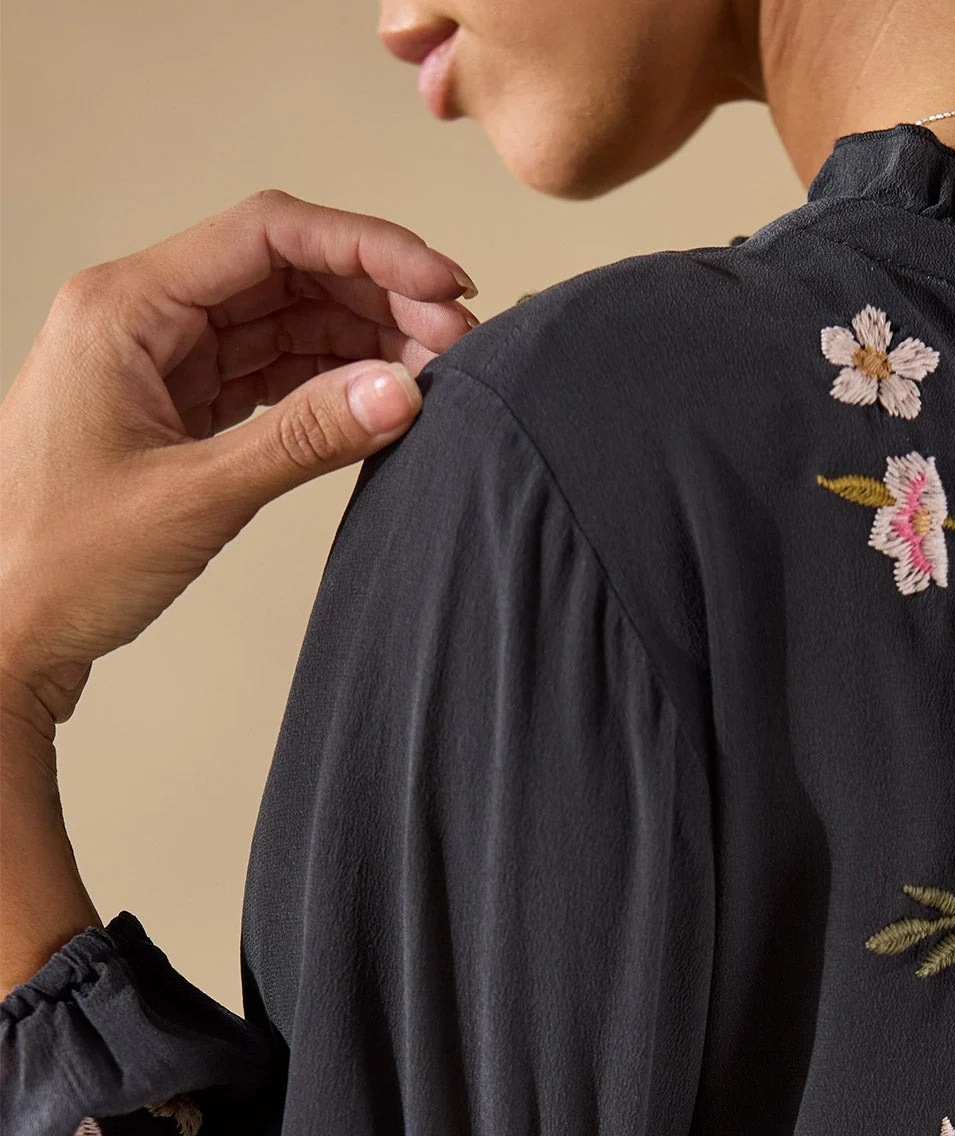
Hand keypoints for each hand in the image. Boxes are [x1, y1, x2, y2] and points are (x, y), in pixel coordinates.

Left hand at [0, 192, 475, 991]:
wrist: (5, 629)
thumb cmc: (60, 560)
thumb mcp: (196, 496)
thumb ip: (305, 437)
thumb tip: (402, 390)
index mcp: (123, 308)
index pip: (266, 236)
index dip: (368, 250)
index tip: (444, 283)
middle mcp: (140, 315)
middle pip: (283, 268)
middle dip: (377, 292)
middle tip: (457, 336)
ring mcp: (161, 357)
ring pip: (284, 316)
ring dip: (363, 334)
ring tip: (434, 369)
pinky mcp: (179, 402)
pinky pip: (271, 366)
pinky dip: (331, 377)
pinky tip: (381, 395)